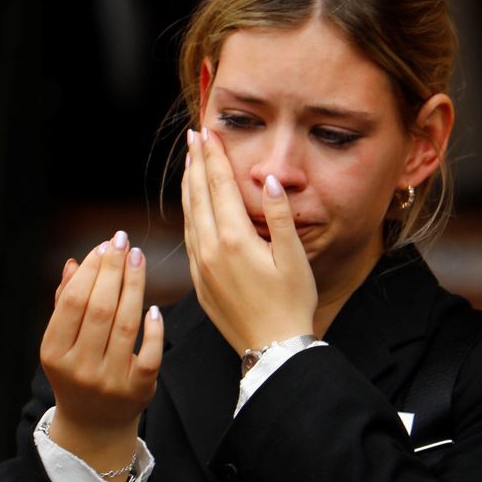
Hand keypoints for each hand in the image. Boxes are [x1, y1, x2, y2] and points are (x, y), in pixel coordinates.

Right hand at [40, 231, 163, 472]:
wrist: (94, 426)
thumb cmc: (76, 371)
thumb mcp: (61, 343)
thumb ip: (66, 303)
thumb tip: (72, 262)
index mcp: (54, 353)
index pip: (73, 303)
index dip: (89, 270)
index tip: (104, 246)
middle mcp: (79, 368)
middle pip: (100, 309)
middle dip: (113, 270)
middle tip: (123, 241)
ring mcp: (109, 381)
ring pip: (126, 325)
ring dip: (134, 286)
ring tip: (138, 258)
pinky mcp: (137, 391)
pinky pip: (149, 354)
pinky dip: (153, 329)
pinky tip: (153, 306)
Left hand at [181, 127, 316, 355]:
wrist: (273, 349)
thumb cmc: (291, 303)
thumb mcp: (293, 257)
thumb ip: (279, 215)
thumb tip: (268, 179)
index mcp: (234, 239)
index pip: (219, 186)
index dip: (213, 156)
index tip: (207, 133)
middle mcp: (210, 250)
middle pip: (198, 195)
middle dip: (196, 163)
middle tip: (193, 138)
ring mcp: (200, 267)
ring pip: (188, 216)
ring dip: (188, 186)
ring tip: (189, 163)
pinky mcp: (199, 282)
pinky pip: (188, 239)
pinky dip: (187, 215)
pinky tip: (190, 207)